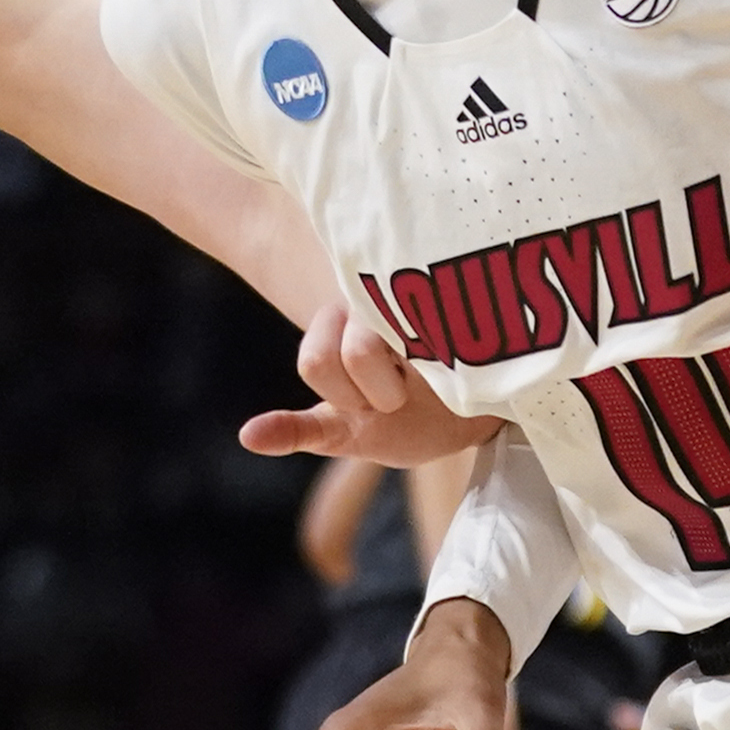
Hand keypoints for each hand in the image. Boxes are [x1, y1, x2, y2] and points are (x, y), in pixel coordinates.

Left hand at [235, 295, 502, 471]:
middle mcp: (374, 298)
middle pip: (355, 351)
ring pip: (397, 337)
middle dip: (381, 390)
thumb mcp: (346, 431)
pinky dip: (439, 352)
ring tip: (440, 374)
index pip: (317, 362)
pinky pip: (455, 319)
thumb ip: (299, 429)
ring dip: (422, 374)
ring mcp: (420, 293)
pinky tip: (470, 350)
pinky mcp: (466, 299)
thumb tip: (246, 436)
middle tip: (408, 390)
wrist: (483, 415)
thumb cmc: (408, 419)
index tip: (373, 403)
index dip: (346, 394)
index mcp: (337, 328)